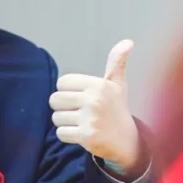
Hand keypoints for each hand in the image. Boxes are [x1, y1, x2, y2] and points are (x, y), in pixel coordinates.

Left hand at [48, 40, 141, 173]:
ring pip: (56, 117)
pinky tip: (82, 134)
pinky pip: (60, 133)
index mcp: (99, 84)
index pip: (62, 82)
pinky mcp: (86, 136)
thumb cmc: (117, 109)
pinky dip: (68, 135)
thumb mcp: (117, 84)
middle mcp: (94, 99)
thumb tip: (128, 41)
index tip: (81, 98)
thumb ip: (117, 62)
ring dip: (65, 122)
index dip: (67, 91)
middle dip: (63, 107)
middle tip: (80, 112)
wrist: (128, 141)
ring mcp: (90, 118)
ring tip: (82, 123)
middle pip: (55, 100)